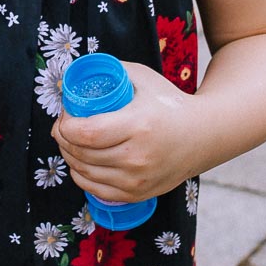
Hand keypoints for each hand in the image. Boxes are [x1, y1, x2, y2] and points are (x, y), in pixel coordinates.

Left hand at [52, 62, 197, 204]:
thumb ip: (112, 71)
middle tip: (64, 125)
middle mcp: (137, 157)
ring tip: (70, 141)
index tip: (66, 114)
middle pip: (81, 153)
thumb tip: (79, 73)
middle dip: (63, 138)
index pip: (86, 133)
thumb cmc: (170, 104)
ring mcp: (137, 180)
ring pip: (85, 172)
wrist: (202, 136)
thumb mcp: (144, 78)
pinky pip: (96, 189)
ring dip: (69, 156)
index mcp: (138, 126)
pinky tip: (80, 163)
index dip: (66, 125)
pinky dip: (81, 176)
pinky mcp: (137, 194)